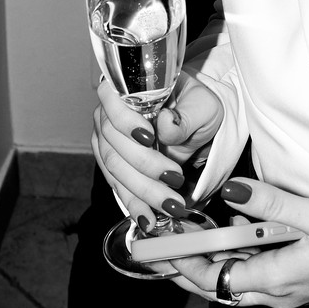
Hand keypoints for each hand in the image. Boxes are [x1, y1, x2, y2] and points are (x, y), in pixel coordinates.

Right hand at [92, 71, 224, 219]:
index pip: (112, 101)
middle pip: (116, 144)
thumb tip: (164, 124)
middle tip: (175, 179)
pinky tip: (148, 218)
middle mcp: (109, 115)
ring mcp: (107, 142)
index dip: (126, 121)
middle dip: (145, 168)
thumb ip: (184, 116)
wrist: (197, 122)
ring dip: (143, 191)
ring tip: (170, 205)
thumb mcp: (202, 105)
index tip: (150, 137)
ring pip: (116, 170)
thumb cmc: (197, 106)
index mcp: (127, 89)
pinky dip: (135, 204)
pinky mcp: (113, 166)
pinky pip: (119, 187)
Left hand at [167, 176, 308, 307]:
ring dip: (207, 259)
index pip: (213, 278)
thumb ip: (273, 205)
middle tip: (161, 237)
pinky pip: (253, 271)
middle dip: (185, 264)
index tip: (160, 240)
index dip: (182, 261)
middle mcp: (277, 291)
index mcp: (277, 280)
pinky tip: (226, 234)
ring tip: (183, 233)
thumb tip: (231, 192)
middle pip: (217, 284)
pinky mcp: (299, 277)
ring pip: (234, 278)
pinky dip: (231, 256)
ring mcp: (288, 287)